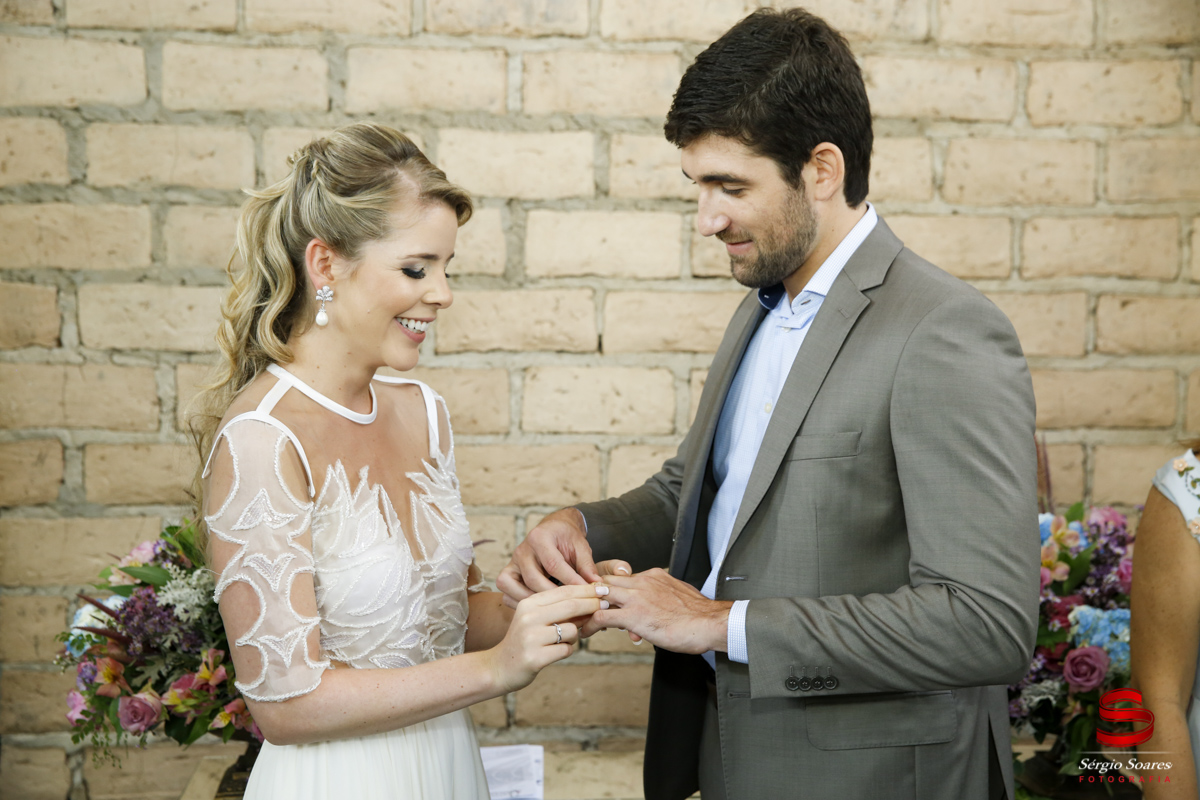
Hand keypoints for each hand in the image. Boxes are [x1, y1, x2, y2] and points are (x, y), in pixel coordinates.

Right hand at [485, 584, 606, 693]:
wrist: (499, 667)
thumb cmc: (524, 640)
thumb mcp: (535, 617)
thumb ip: (557, 608)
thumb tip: (591, 600)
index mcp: (528, 603)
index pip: (563, 591)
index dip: (587, 589)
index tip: (604, 589)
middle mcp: (528, 617)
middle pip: (570, 606)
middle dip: (592, 604)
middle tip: (606, 605)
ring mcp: (531, 637)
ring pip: (571, 630)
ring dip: (575, 636)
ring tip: (562, 641)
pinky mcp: (535, 657)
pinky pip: (566, 650)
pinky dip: (567, 650)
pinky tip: (555, 652)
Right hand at [497, 509, 599, 606]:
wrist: (553, 530)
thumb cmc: (567, 538)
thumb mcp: (581, 546)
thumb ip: (587, 565)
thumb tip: (596, 586)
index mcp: (539, 537)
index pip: (553, 564)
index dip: (571, 581)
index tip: (587, 594)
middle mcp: (521, 550)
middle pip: (534, 579)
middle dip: (554, 596)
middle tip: (573, 608)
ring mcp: (512, 563)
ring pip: (517, 589)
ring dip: (536, 603)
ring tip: (557, 612)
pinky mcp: (508, 574)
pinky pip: (507, 594)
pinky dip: (521, 604)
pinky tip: (540, 610)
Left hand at [589, 568, 731, 654]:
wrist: (709, 623)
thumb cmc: (699, 615)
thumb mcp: (679, 596)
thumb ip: (663, 597)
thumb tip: (659, 604)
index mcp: (653, 576)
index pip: (623, 578)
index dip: (609, 589)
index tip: (602, 599)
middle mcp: (642, 582)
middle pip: (606, 582)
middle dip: (592, 595)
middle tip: (581, 607)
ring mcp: (636, 598)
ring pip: (600, 596)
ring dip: (586, 608)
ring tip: (578, 619)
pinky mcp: (634, 616)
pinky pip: (602, 617)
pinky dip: (590, 624)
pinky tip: (585, 632)